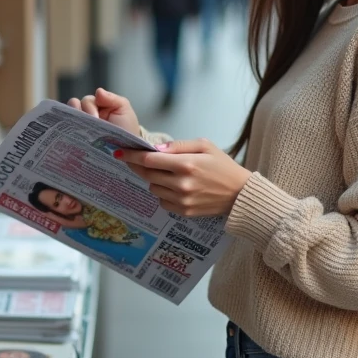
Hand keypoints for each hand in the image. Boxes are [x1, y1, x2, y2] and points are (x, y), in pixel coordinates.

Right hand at [66, 88, 140, 136]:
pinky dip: (69, 133)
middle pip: (74, 107)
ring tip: (78, 130)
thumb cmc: (127, 129)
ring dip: (72, 122)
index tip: (96, 118)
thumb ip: (112, 98)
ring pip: (68, 119)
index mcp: (97, 106)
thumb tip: (98, 91)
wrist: (129, 152)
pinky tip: (73, 137)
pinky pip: (68, 134)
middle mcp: (86, 115)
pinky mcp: (77, 140)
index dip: (89, 108)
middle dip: (79, 113)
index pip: (86, 101)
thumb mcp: (124, 110)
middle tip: (87, 123)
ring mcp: (81, 127)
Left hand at [116, 138, 250, 217]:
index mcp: (186, 164)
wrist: (239, 194)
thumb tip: (155, 149)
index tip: (119, 151)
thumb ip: (179, 145)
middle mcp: (181, 183)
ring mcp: (182, 200)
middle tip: (134, 160)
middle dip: (138, 166)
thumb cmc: (222, 166)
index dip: (131, 155)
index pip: (149, 160)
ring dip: (154, 179)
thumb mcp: (205, 146)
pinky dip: (163, 193)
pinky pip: (162, 201)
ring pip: (153, 187)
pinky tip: (175, 187)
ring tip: (168, 173)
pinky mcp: (183, 211)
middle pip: (147, 174)